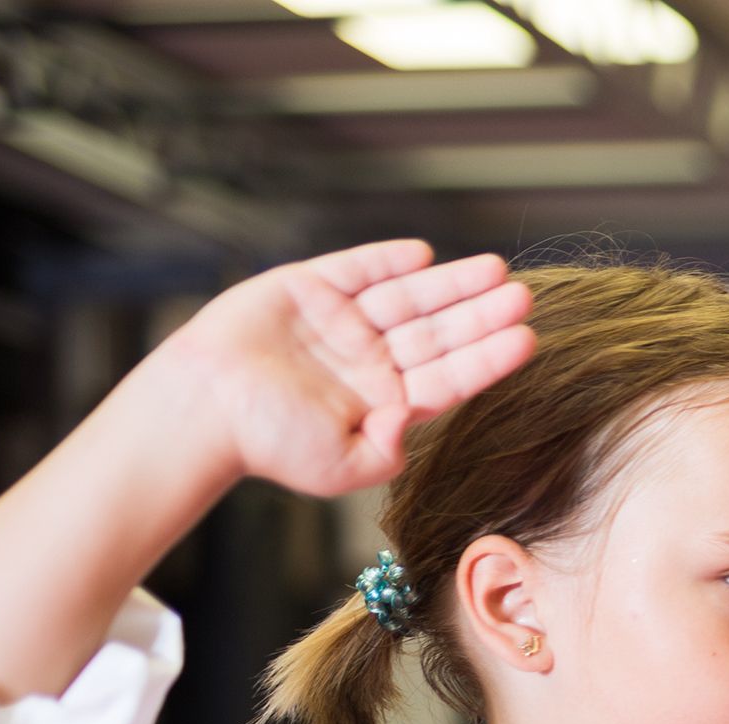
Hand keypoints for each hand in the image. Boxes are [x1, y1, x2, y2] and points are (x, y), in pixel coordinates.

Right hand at [147, 241, 534, 501]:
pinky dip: (388, 260)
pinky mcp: (309, 289)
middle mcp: (373, 360)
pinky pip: (358, 269)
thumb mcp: (339, 465)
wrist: (202, 406)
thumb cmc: (268, 443)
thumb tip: (413, 419)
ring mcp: (343, 323)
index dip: (489, 358)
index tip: (527, 340)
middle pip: (440, 333)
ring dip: (450, 284)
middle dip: (482, 315)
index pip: (451, 377)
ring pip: (409, 298)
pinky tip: (424, 254)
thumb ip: (386, 453)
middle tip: (524, 297)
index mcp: (387, 401)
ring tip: (495, 270)